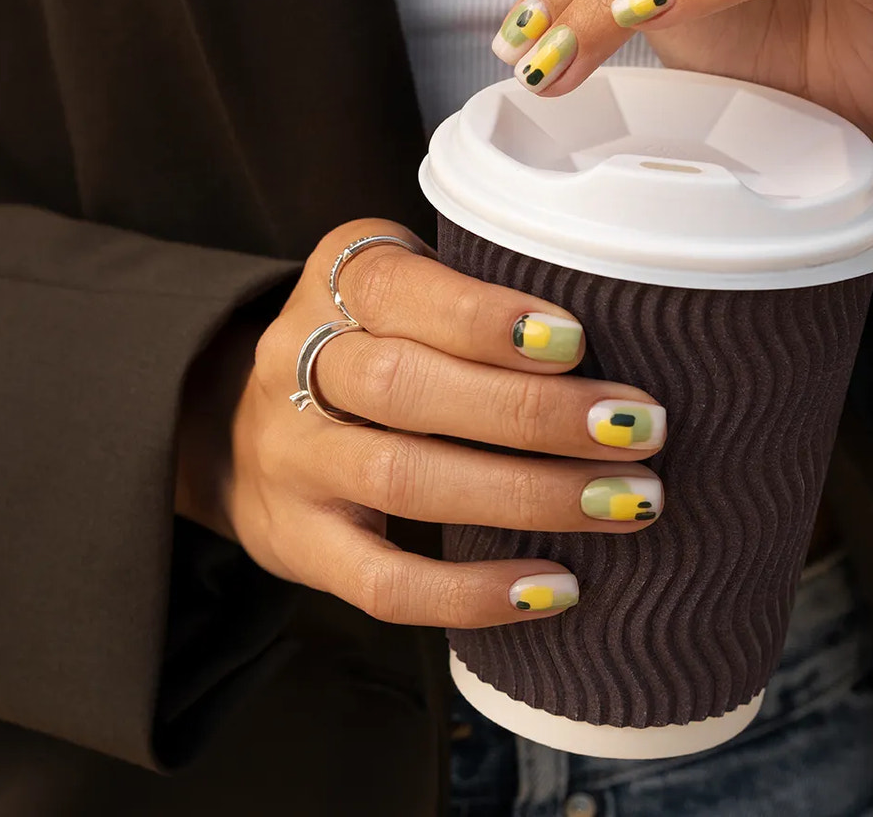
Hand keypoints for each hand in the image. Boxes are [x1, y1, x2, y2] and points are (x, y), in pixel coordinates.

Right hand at [174, 220, 669, 626]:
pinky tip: (553, 589)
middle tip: (636, 429)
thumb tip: (630, 330)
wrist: (235, 421)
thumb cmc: (377, 341)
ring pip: (401, 479)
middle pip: (403, 387)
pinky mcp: (299, 544)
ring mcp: (292, 460)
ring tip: (624, 502)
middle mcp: (296, 361)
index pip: (398, 290)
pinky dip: (471, 593)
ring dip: (525, 495)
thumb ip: (482, 294)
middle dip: (531, 413)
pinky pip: (382, 582)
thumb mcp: (407, 285)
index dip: (483, 318)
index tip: (575, 340)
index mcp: (338, 279)